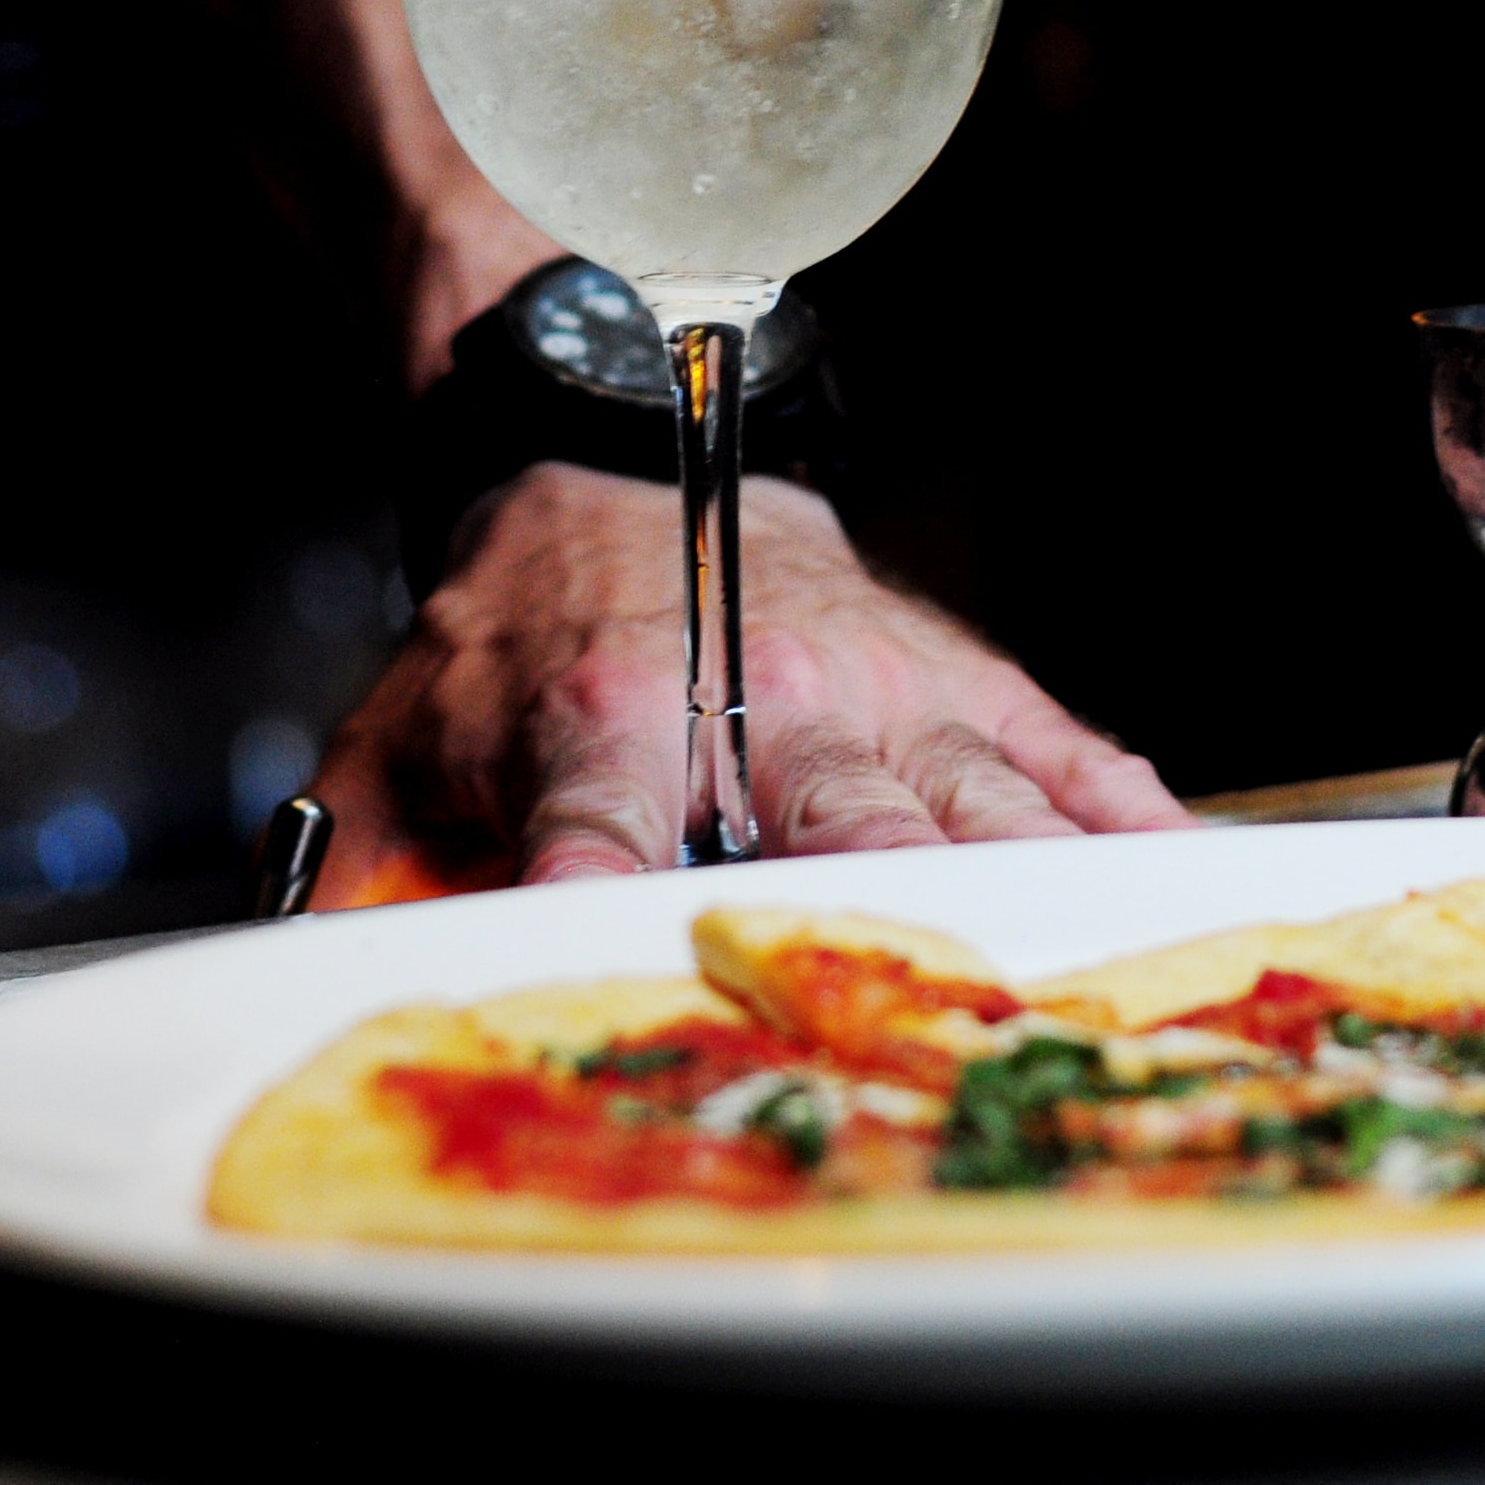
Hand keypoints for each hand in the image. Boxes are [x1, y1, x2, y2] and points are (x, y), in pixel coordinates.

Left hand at [305, 464, 1191, 902]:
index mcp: (605, 720)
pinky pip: (1061, 750)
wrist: (612, 454)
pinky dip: (1128, 818)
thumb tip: (302, 982)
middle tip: (927, 1031)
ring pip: (972, 801)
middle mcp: (758, 702)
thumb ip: (360, 866)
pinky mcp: (958, 675)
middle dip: (879, 926)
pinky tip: (1182, 881)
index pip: (601, 837)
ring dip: (1031, 897)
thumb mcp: (397, 738)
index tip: (634, 983)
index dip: (610, 911)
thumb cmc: (516, 630)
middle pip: (836, 830)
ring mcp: (878, 689)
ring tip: (1091, 989)